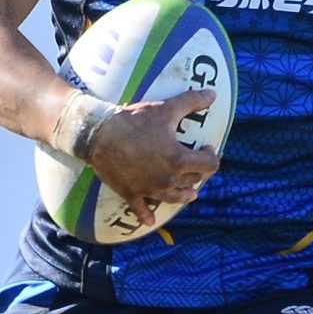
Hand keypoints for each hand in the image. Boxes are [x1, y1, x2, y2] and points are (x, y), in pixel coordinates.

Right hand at [84, 89, 220, 228]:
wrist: (98, 135)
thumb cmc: (133, 121)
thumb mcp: (165, 109)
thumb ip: (191, 101)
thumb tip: (213, 93)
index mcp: (179, 160)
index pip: (210, 165)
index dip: (212, 155)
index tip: (206, 147)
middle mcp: (168, 179)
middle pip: (194, 181)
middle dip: (199, 172)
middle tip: (195, 163)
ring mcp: (150, 190)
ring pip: (175, 198)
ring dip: (185, 195)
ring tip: (189, 193)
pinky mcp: (131, 194)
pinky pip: (142, 211)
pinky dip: (147, 215)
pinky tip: (150, 220)